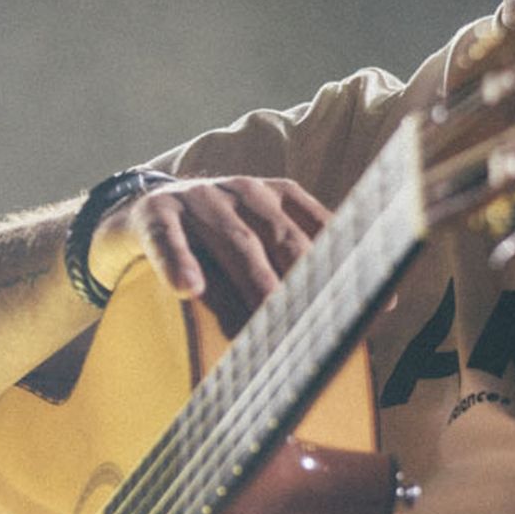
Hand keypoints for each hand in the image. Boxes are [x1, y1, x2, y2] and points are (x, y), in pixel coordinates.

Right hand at [89, 175, 330, 319]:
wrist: (134, 217)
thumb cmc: (208, 245)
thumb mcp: (254, 247)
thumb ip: (294, 273)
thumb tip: (354, 321)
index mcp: (277, 198)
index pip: (320, 229)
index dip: (349, 267)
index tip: (380, 305)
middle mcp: (243, 191)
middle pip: (282, 238)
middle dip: (306, 279)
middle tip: (325, 321)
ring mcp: (199, 198)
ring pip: (233, 240)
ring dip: (253, 278)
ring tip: (268, 312)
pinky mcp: (154, 213)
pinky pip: (167, 238)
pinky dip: (178, 260)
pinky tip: (188, 287)